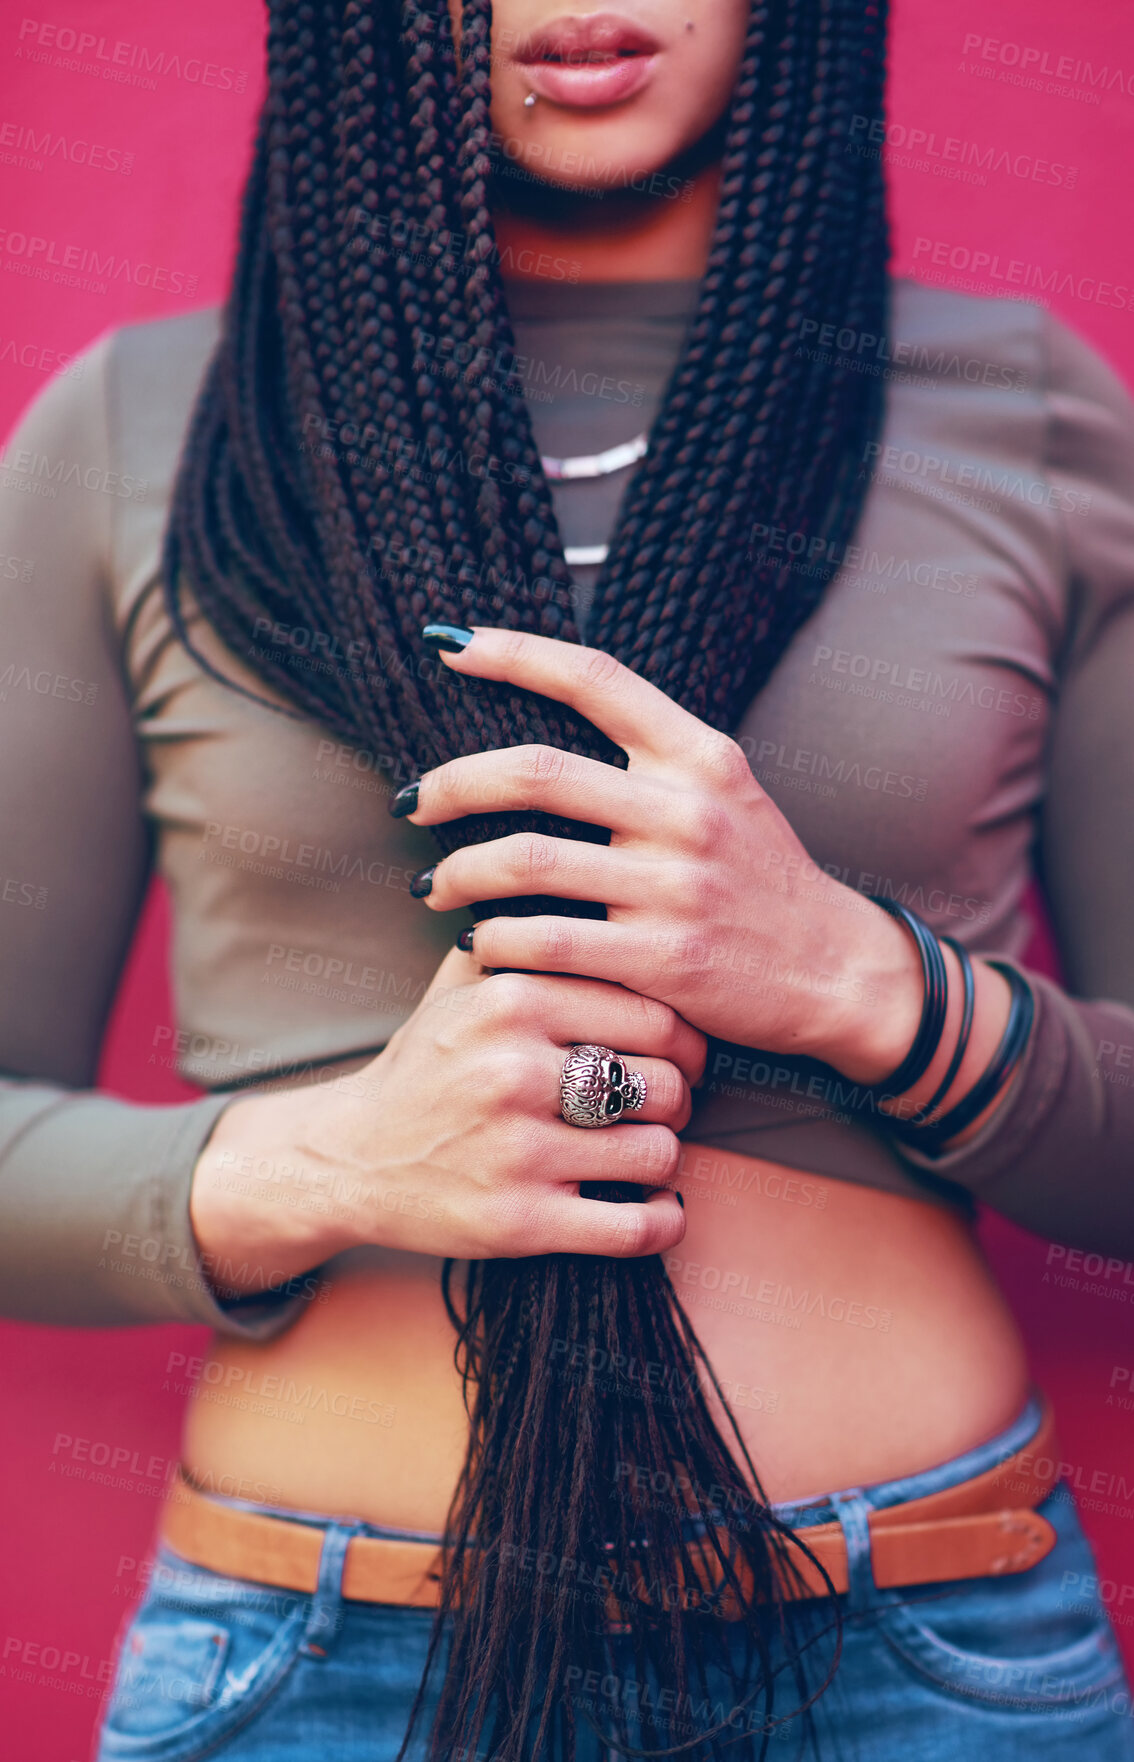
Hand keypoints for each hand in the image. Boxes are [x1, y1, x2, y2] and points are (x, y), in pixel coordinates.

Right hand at [189, 947, 705, 1286]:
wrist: (350, 1159)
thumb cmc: (425, 1066)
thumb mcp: (459, 984)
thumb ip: (523, 934)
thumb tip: (592, 876)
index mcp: (510, 1002)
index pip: (652, 1011)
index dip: (686, 1037)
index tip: (684, 1052)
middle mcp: (513, 1071)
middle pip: (666, 1081)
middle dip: (681, 1096)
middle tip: (669, 1103)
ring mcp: (517, 1152)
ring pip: (658, 1152)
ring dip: (665, 1156)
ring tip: (648, 1150)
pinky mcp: (519, 1222)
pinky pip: (635, 1227)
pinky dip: (662, 1221)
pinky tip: (658, 1208)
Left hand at [399, 627, 925, 1081]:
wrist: (835, 971)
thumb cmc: (763, 882)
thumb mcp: (726, 796)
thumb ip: (651, 762)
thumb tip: (546, 737)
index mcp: (700, 756)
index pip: (595, 678)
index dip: (513, 652)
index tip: (449, 646)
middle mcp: (688, 809)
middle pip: (535, 771)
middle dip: (451, 784)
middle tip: (413, 803)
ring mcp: (676, 884)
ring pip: (526, 860)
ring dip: (457, 874)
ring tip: (432, 888)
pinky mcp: (664, 957)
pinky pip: (547, 940)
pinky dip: (495, 941)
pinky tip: (479, 945)